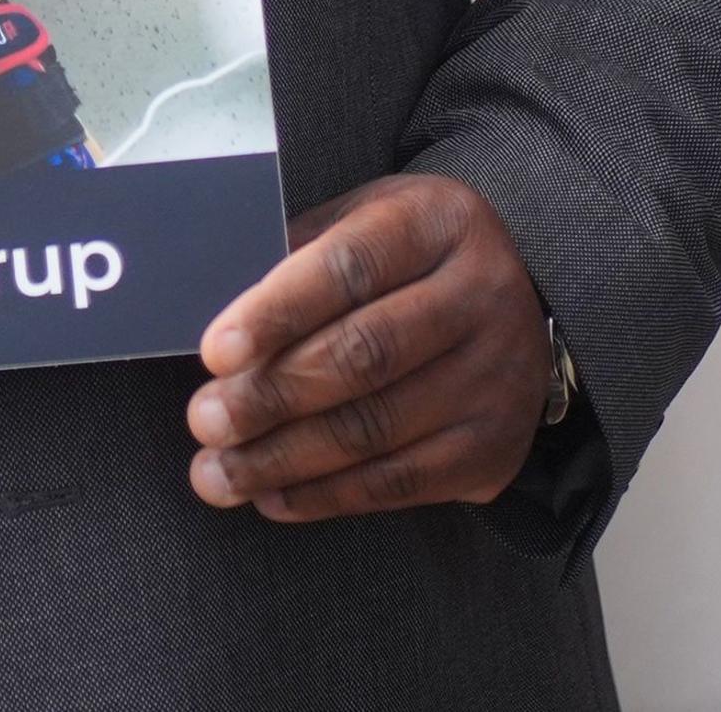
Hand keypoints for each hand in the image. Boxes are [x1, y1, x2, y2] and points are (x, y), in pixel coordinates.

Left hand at [185, 173, 554, 520]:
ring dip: (284, 458)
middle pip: (364, 355)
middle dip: (272, 395)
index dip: (277, 313)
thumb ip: (296, 258)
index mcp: (436, 223)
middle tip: (205, 421)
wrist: (515, 301)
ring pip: (376, 429)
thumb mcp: (360, 224)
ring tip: (218, 473)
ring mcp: (495, 377)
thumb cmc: (406, 259)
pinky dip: (326, 495)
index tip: (215, 353)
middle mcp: (480, 296)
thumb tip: (215, 318)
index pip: (350, 267)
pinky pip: (400, 482)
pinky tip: (272, 496)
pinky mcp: (494, 446)